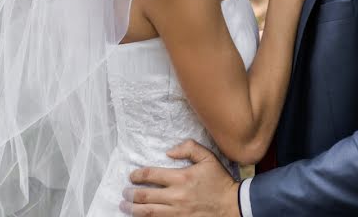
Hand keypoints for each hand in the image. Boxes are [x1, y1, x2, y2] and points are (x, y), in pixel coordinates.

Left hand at [121, 139, 240, 216]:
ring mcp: (177, 212)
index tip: (132, 176)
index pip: (151, 175)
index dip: (137, 175)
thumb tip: (169, 151)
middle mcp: (176, 196)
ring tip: (124, 206)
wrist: (233, 205)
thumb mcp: (208, 158)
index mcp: (181, 177)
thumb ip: (189, 148)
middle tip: (124, 192)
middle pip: (145, 196)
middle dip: (130, 194)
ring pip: (148, 212)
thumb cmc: (219, 181)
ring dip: (133, 209)